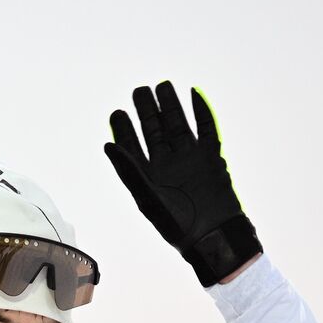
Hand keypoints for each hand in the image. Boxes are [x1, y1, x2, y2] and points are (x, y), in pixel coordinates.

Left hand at [105, 82, 262, 286]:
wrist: (214, 236)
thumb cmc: (177, 224)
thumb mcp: (147, 197)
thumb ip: (129, 170)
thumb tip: (108, 144)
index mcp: (148, 175)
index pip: (132, 147)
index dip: (124, 130)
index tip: (117, 112)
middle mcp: (168, 165)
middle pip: (155, 131)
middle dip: (147, 111)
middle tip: (139, 91)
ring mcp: (190, 159)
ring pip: (178, 125)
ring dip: (171, 107)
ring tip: (163, 86)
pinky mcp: (211, 157)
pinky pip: (207, 129)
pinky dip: (202, 113)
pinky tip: (194, 94)